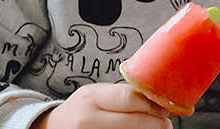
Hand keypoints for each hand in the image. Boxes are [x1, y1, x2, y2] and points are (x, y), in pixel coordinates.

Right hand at [31, 83, 172, 128]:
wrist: (53, 128)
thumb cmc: (82, 108)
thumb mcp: (96, 93)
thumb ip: (121, 94)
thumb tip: (156, 99)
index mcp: (91, 98)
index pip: (130, 99)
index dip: (153, 104)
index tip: (165, 106)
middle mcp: (87, 120)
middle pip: (134, 121)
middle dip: (156, 123)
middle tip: (166, 123)